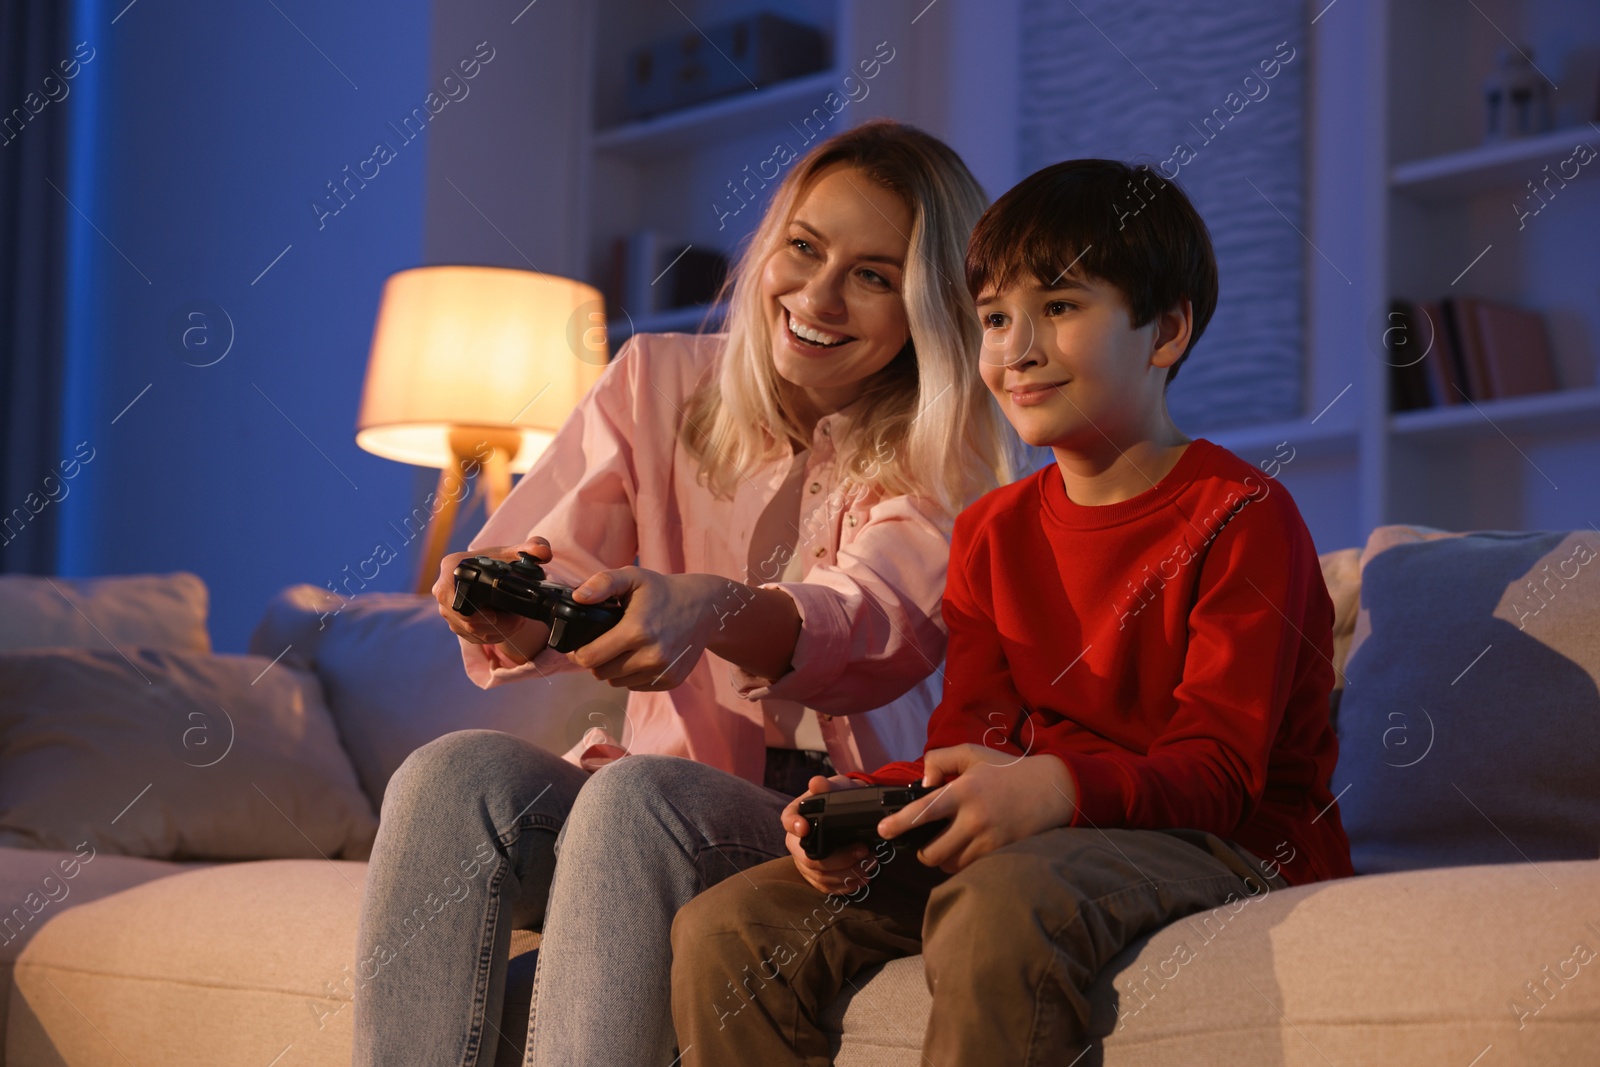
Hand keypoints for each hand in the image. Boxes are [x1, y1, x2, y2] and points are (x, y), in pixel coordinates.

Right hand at [432, 537, 551, 664]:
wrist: (491, 573)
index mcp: (451, 568)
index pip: (457, 597)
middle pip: (466, 620)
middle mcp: (443, 590)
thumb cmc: (500, 561)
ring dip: (498, 631)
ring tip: (517, 621)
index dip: (478, 611)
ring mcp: (447, 610)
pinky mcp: (455, 624)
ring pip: (471, 631)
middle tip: (518, 620)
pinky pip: (473, 637)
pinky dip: (493, 635)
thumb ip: (534, 547)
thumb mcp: (517, 553)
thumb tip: (543, 552)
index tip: (498, 614)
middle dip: (496, 624)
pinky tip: (508, 626)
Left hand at [564, 569, 723, 689]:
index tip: (578, 646)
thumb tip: (578, 597)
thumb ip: (602, 583)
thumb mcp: (633, 577)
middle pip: (601, 673)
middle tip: (603, 643)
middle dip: (596, 660)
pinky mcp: (671, 680)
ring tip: (623, 648)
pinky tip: (640, 656)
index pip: (590, 658)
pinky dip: (632, 675)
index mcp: (637, 630)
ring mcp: (663, 671)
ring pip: (617, 682)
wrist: (705, 608)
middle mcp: (651, 656)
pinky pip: (636, 686)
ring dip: (614, 669)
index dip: (578, 653)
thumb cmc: (662, 591)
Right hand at [781, 775, 875, 894]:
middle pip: (809, 859)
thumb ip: (827, 787)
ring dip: (849, 873)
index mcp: (797, 816)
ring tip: (871, 862)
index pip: (788, 820)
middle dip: (840, 858)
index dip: (793, 825)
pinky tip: (865, 876)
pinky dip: (848, 885)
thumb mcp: (836, 788)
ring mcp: (805, 862)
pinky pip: (828, 888)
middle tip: (864, 850)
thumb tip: (816, 783)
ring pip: (822, 877)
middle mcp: (796, 842)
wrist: (850, 814)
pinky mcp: (817, 877)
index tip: (804, 827)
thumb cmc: (840, 799)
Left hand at [876, 745, 1077, 873]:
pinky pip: (971, 869)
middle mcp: (975, 818)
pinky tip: (969, 849)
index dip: (900, 823)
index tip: (883, 831)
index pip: (925, 810)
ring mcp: (989, 840)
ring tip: (951, 844)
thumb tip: (922, 782)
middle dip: (923, 852)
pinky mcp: (1002, 854)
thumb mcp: (972, 753)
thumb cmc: (1007, 770)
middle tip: (925, 844)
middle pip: (933, 852)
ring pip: (950, 865)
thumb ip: (940, 760)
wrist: (1052, 789)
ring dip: (944, 859)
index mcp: (964, 791)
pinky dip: (963, 864)